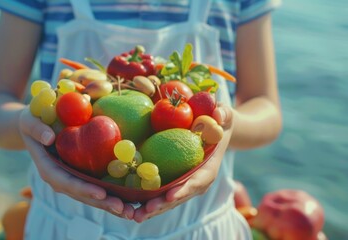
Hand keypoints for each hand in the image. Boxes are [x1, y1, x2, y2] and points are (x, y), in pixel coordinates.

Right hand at [18, 107, 133, 218]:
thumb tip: (49, 138)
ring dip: (109, 205)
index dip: (83, 189)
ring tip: (129, 213)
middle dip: (101, 203)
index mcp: (48, 168)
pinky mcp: (80, 176)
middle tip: (122, 208)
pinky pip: (95, 188)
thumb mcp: (29, 120)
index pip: (65, 182)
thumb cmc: (32, 119)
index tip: (100, 193)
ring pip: (90, 196)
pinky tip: (128, 202)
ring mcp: (70, 180)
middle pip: (81, 195)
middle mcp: (59, 179)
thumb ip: (36, 128)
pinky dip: (111, 196)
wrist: (35, 125)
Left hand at [133, 105, 233, 222]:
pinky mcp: (175, 182)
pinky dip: (149, 201)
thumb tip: (219, 115)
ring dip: (153, 209)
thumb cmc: (219, 120)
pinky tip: (132, 207)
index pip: (198, 181)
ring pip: (169, 200)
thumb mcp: (224, 114)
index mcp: (209, 167)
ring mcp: (186, 184)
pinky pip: (162, 194)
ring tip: (135, 216)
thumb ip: (223, 113)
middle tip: (145, 211)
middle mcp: (198, 181)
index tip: (170, 196)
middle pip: (180, 196)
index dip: (184, 189)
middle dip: (163, 205)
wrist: (216, 131)